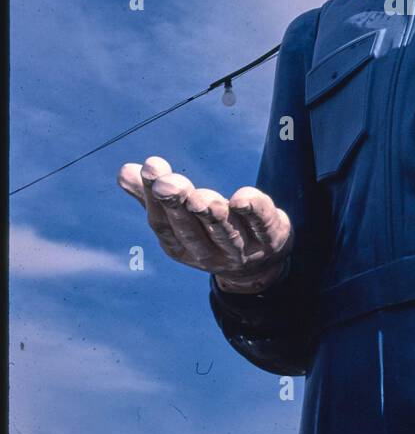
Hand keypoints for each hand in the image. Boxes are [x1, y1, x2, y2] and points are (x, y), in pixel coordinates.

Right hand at [117, 155, 293, 293]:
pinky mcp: (271, 239)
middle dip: (179, 205)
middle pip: (191, 229)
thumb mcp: (182, 218)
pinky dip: (254, 211)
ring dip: (211, 214)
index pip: (163, 223)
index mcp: (181, 246)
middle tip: (168, 184)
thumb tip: (124, 171)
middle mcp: (209, 253)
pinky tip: (244, 198)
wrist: (260, 266)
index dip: (154, 198)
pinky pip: (262, 225)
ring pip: (224, 231)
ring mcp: (241, 250)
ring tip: (199, 196)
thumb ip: (154, 196)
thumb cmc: (211, 234)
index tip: (150, 166)